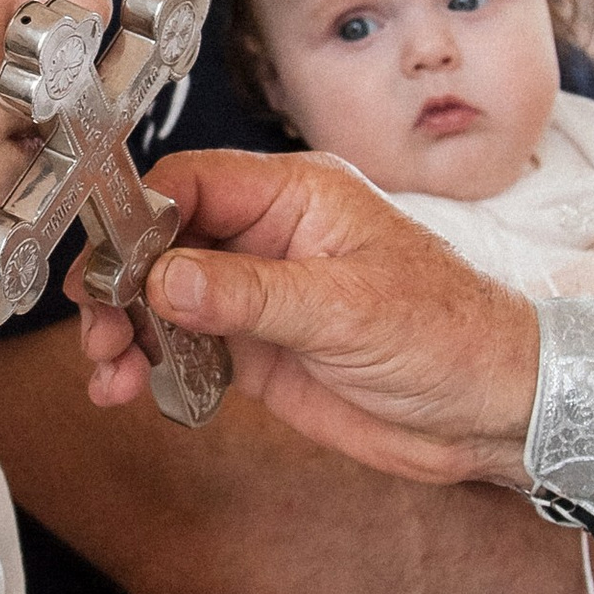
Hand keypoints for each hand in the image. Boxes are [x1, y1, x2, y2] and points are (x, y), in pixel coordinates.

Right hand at [76, 150, 540, 485]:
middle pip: (165, 242)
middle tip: (98, 329)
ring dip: (129, 332)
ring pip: (167, 300)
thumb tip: (166, 280)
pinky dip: (152, 365)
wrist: (494, 410)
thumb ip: (249, 294)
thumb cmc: (449, 336)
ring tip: (108, 371)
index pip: (192, 183)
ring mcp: (263, 296)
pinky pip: (188, 346)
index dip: (137, 218)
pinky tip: (128, 388)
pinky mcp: (262, 351)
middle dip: (121, 285)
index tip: (104, 265)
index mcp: (299, 196)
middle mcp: (272, 237)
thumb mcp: (346, 309)